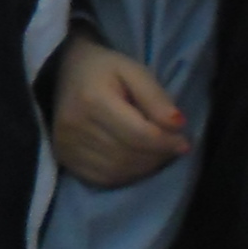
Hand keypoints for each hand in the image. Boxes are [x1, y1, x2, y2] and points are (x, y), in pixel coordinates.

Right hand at [49, 34, 188, 188]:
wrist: (63, 72)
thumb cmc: (104, 70)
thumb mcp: (133, 71)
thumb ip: (155, 97)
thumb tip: (178, 125)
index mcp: (93, 99)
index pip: (138, 134)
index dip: (165, 143)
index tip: (185, 143)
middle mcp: (75, 126)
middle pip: (128, 155)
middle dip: (158, 156)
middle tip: (173, 149)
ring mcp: (66, 146)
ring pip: (117, 170)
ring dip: (145, 167)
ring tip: (158, 154)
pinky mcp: (65, 159)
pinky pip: (103, 178)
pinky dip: (126, 175)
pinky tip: (137, 162)